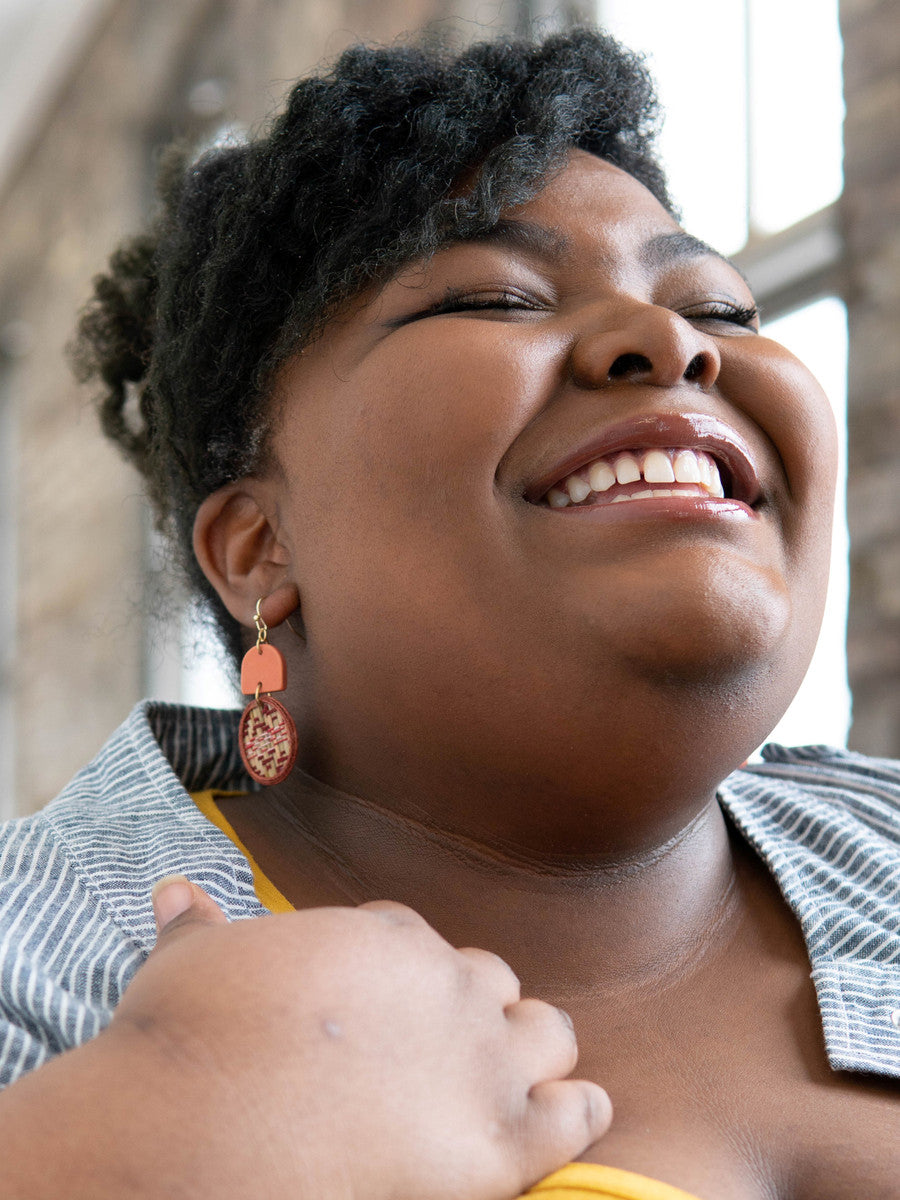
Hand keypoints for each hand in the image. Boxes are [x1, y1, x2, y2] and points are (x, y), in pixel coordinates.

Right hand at [105, 879, 611, 1199]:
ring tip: (505, 1087)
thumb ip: (198, 925)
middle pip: (492, 982)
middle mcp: (445, 985)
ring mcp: (479, 1061)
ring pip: (547, 1033)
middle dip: (471, 1012)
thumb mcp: (186, 963)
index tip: (381, 1013)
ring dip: (530, 1055)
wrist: (188, 1132)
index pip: (419, 941)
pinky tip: (555, 1125)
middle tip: (437, 1057)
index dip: (403, 979)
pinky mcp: (498, 1145)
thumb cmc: (184, 1043)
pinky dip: (573, 1116)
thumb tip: (173, 892)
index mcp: (384, 938)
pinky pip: (575, 1117)